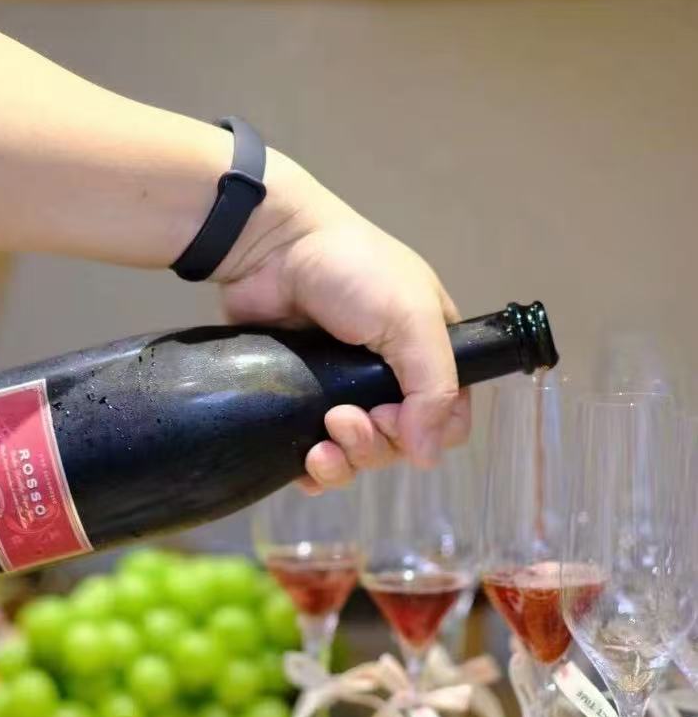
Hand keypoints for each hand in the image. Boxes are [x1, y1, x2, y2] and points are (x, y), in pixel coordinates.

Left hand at [217, 151, 470, 489]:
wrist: (268, 246)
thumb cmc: (350, 268)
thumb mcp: (410, 317)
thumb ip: (432, 385)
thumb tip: (427, 456)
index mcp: (427, 350)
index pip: (448, 416)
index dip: (426, 431)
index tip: (391, 416)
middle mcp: (389, 375)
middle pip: (399, 443)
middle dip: (373, 444)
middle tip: (341, 418)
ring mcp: (341, 388)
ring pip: (357, 454)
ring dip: (343, 461)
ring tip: (319, 445)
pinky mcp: (299, 398)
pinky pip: (315, 453)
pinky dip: (313, 470)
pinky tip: (302, 467)